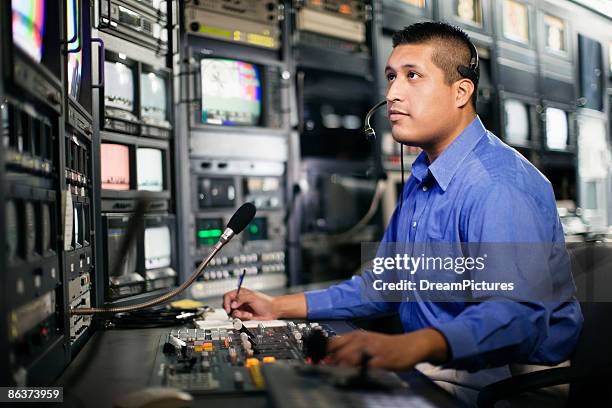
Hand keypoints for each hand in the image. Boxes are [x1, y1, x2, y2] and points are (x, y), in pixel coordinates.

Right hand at [222, 288, 277, 319]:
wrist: (272, 310)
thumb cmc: (265, 301)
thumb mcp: (252, 297)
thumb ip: (241, 299)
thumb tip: (233, 304)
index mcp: (240, 293)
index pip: (228, 296)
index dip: (226, 302)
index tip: (228, 308)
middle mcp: (240, 300)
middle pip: (228, 305)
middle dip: (232, 310)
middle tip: (237, 312)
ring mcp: (242, 308)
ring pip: (233, 313)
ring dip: (240, 314)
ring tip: (247, 313)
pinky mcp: (244, 315)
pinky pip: (239, 318)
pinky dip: (243, 317)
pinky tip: (250, 315)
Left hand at [327, 328, 448, 370]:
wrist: (411, 345)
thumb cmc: (388, 346)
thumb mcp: (367, 342)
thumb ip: (351, 349)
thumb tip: (331, 359)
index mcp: (357, 335)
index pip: (333, 342)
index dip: (321, 353)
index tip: (313, 361)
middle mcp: (362, 340)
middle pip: (338, 351)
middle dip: (328, 363)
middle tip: (321, 371)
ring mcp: (372, 349)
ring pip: (349, 358)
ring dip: (339, 368)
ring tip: (334, 376)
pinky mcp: (381, 359)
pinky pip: (366, 367)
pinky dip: (357, 372)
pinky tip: (352, 377)